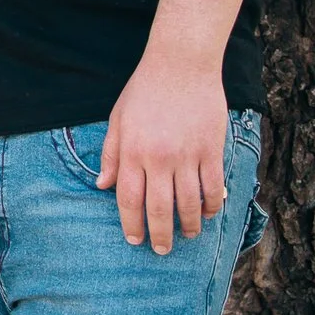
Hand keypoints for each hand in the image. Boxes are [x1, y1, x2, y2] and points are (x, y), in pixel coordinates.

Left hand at [95, 49, 226, 253]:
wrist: (180, 64)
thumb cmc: (144, 90)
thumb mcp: (118, 118)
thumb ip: (111, 154)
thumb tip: (101, 185)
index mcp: (132, 151)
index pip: (129, 199)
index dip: (131, 224)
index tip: (135, 240)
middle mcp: (158, 158)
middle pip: (159, 209)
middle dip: (160, 235)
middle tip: (161, 250)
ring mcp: (187, 156)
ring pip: (189, 204)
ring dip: (187, 226)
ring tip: (186, 236)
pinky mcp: (211, 150)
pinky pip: (212, 187)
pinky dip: (211, 206)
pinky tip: (206, 214)